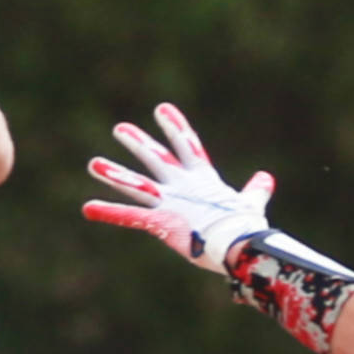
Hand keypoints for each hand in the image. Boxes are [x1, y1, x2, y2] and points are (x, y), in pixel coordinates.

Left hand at [82, 103, 275, 273]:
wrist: (240, 243)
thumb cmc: (248, 228)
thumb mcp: (252, 204)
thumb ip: (256, 190)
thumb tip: (266, 178)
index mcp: (204, 180)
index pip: (187, 145)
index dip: (175, 127)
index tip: (162, 109)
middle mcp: (183, 186)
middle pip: (156, 159)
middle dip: (138, 143)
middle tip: (120, 128)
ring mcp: (170, 202)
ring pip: (136, 184)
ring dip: (114, 173)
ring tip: (93, 164)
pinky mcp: (161, 222)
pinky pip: (130, 216)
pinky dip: (109, 211)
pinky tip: (88, 207)